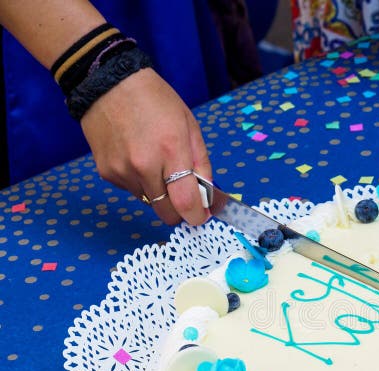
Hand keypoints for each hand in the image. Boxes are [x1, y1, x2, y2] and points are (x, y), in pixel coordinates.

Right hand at [79, 68, 211, 225]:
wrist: (107, 82)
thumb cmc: (155, 101)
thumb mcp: (190, 127)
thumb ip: (201, 164)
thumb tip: (207, 196)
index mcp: (170, 150)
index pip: (185, 202)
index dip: (196, 215)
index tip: (200, 216)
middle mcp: (143, 165)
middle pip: (166, 212)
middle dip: (179, 209)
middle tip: (183, 194)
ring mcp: (121, 170)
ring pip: (148, 202)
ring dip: (158, 193)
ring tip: (155, 162)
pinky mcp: (106, 172)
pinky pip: (130, 190)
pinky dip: (139, 182)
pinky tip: (136, 157)